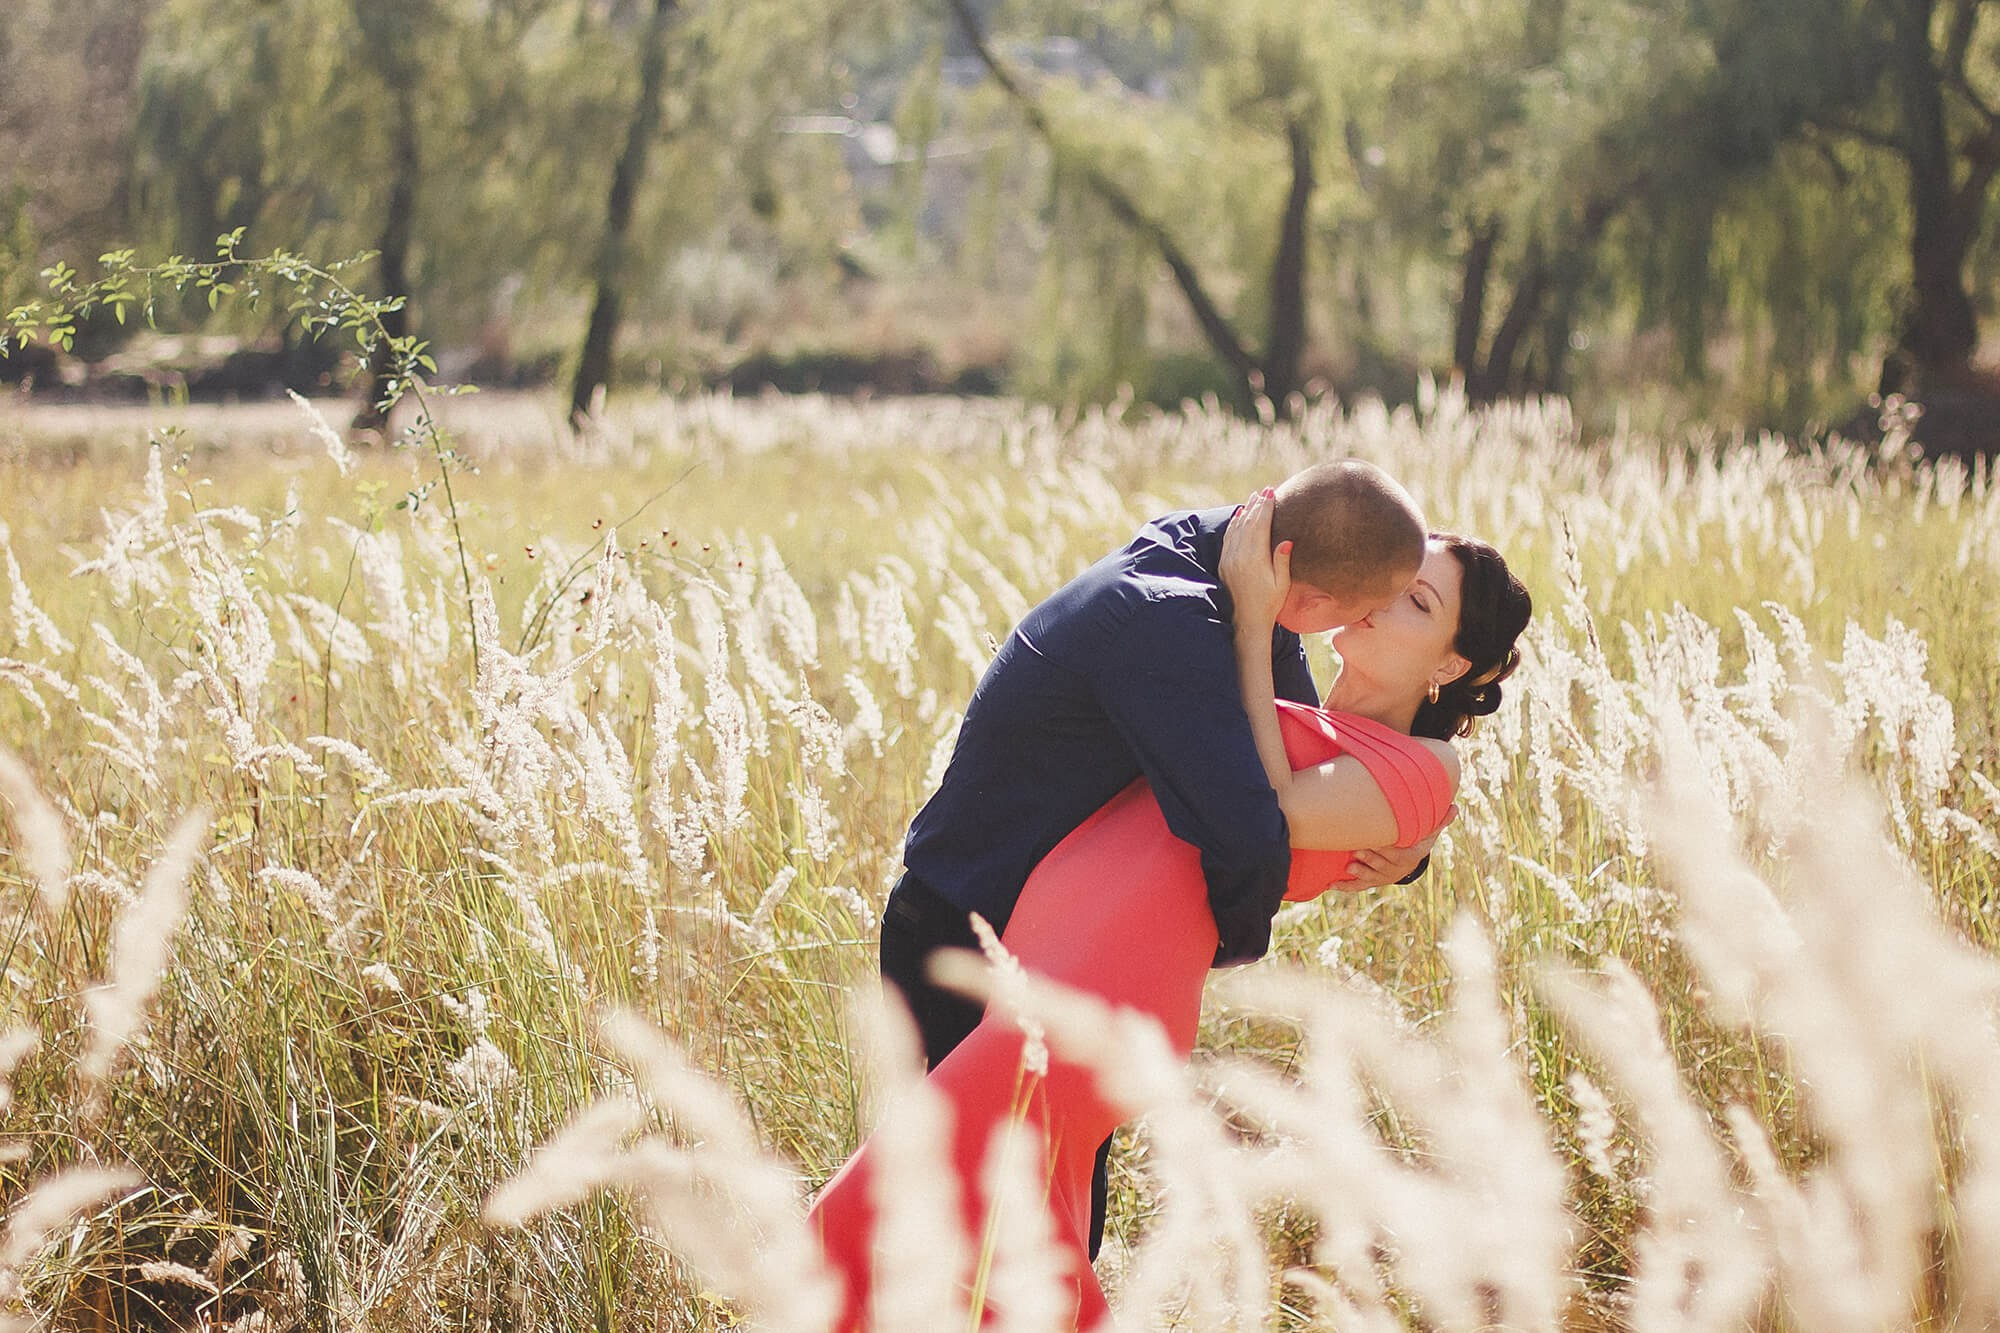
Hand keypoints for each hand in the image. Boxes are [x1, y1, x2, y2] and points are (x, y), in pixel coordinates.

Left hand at [1221, 487, 1288, 630]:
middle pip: (1248, 522)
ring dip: (1246, 511)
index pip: (1260, 525)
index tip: (1272, 493)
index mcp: (1255, 559)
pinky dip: (1234, 524)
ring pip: (1236, 528)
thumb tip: (1286, 540)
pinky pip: (1228, 537)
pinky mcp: (1223, 564)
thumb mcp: (1281, 584)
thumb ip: (1282, 561)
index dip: (1266, 508)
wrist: (1246, 622)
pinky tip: (1239, 515)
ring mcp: (1229, 559)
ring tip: (1254, 498)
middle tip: (1266, 490)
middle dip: (1257, 505)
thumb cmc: (1269, 604)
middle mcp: (1239, 556)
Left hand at [1339, 804, 1456, 889]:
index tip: (1378, 842)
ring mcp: (1383, 877)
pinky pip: (1358, 886)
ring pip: (1371, 877)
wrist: (1409, 861)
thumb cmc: (1417, 840)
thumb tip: (1455, 807)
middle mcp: (1396, 869)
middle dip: (1371, 859)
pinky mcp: (1371, 882)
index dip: (1388, 851)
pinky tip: (1331, 884)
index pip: (1399, 855)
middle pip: (1383, 865)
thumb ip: (1440, 821)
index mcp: (1409, 856)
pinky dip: (1345, 886)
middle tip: (1357, 851)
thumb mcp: (1429, 832)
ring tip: (1349, 866)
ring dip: (1360, 873)